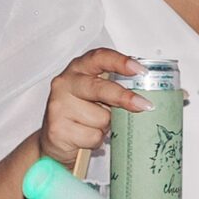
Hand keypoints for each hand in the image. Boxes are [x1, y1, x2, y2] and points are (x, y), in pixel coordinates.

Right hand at [37, 48, 143, 170]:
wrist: (54, 139)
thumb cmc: (80, 114)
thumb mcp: (96, 95)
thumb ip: (113, 89)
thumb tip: (143, 98)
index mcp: (78, 69)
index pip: (99, 58)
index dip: (120, 62)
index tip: (139, 70)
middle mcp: (65, 83)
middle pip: (99, 88)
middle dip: (124, 97)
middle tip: (143, 105)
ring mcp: (59, 106)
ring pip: (100, 118)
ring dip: (105, 126)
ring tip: (94, 125)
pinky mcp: (58, 129)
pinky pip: (93, 136)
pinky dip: (96, 140)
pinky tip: (85, 137)